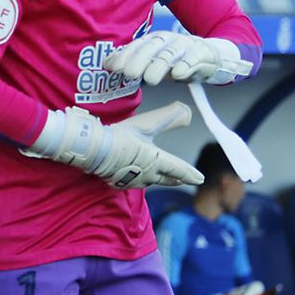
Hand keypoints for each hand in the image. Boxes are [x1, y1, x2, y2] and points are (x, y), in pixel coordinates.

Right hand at [25, 102, 202, 189]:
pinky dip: (135, 177)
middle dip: (175, 179)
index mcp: (157, 161)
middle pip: (166, 179)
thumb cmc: (122, 136)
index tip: (200, 179)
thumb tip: (187, 111)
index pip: (179, 169)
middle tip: (182, 180)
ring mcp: (132, 180)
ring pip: (148, 180)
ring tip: (156, 174)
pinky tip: (130, 173)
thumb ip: (168, 118)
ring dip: (154, 177)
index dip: (190, 174)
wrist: (95, 149)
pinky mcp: (117, 182)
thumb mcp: (147, 124)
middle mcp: (148, 175)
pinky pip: (131, 181)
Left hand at [103, 31, 251, 86]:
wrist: (208, 54)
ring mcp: (184, 45)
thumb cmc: (175, 60)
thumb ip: (133, 61)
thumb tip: (107, 64)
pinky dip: (185, 66)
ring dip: (159, 67)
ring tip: (151, 79)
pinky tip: (178, 75)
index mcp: (152, 40)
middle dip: (138, 60)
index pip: (136, 46)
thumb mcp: (154, 60)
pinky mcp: (200, 53)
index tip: (113, 68)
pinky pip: (192, 59)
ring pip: (169, 55)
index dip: (124, 56)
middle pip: (151, 49)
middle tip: (130, 74)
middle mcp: (166, 40)